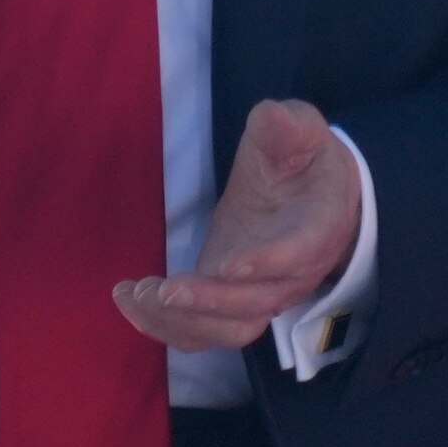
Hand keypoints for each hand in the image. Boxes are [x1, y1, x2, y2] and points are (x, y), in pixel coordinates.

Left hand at [116, 99, 361, 352]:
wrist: (313, 196)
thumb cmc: (304, 159)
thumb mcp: (303, 130)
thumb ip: (289, 125)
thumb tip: (273, 115)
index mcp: (317, 227)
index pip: (298, 254)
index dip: (266, 264)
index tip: (227, 267)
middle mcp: (293, 275)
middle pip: (255, 305)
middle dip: (207, 301)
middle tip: (162, 288)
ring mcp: (261, 295)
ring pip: (228, 329)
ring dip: (181, 320)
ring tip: (137, 295)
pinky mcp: (230, 301)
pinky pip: (204, 331)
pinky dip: (167, 326)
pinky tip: (130, 302)